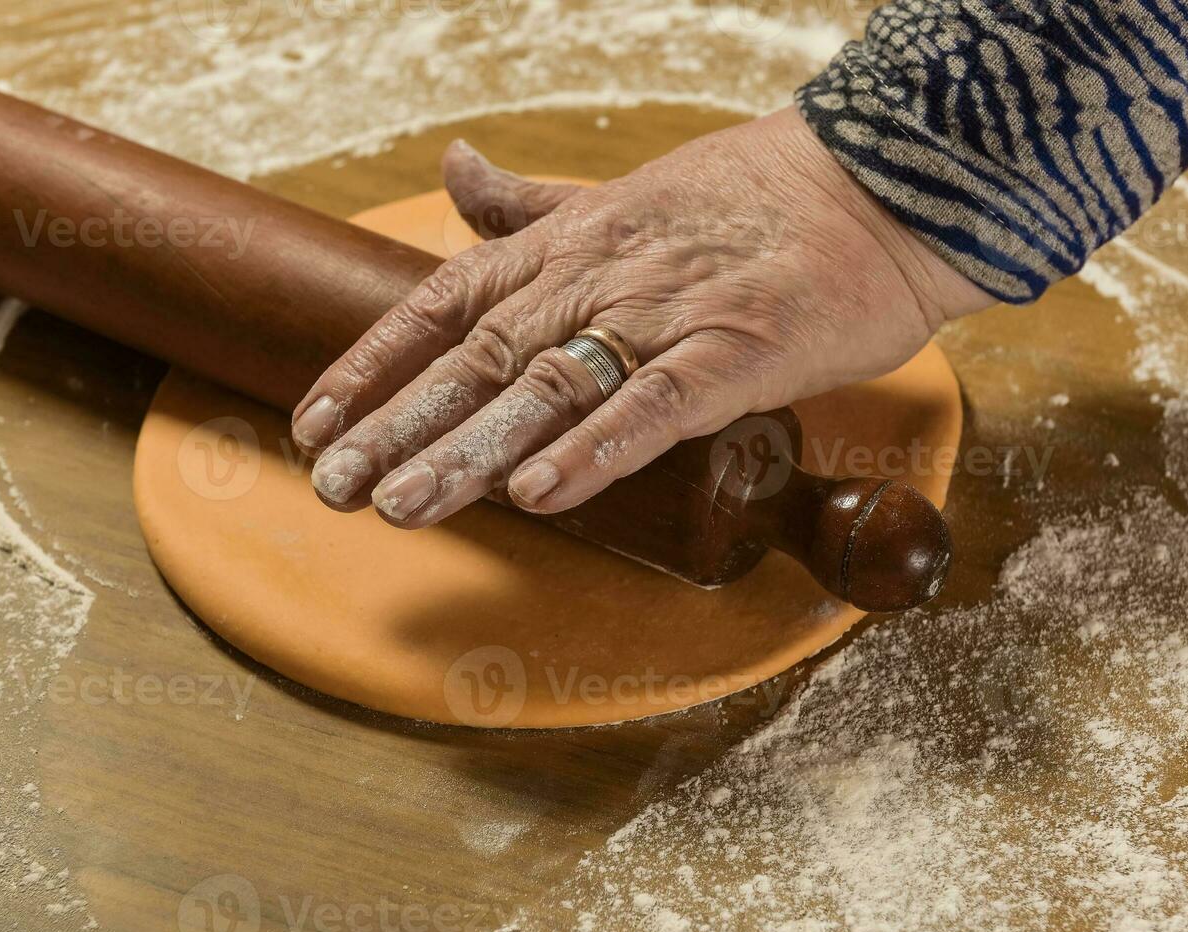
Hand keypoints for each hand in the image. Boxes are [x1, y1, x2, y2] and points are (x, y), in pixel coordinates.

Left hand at [290, 109, 992, 527]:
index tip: (312, 423)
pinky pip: (656, 406)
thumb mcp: (617, 194)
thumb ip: (529, 204)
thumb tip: (454, 168)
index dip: (371, 365)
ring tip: (402, 507)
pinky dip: (597, 448)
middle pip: (477, 359)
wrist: (875, 180)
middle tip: (332, 489)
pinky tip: (541, 495)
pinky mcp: (738, 351)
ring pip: (548, 388)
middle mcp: (596, 279)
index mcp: (563, 247)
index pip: (441, 305)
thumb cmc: (747, 196)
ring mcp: (666, 314)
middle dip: (397, 426)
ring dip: (470, 451)